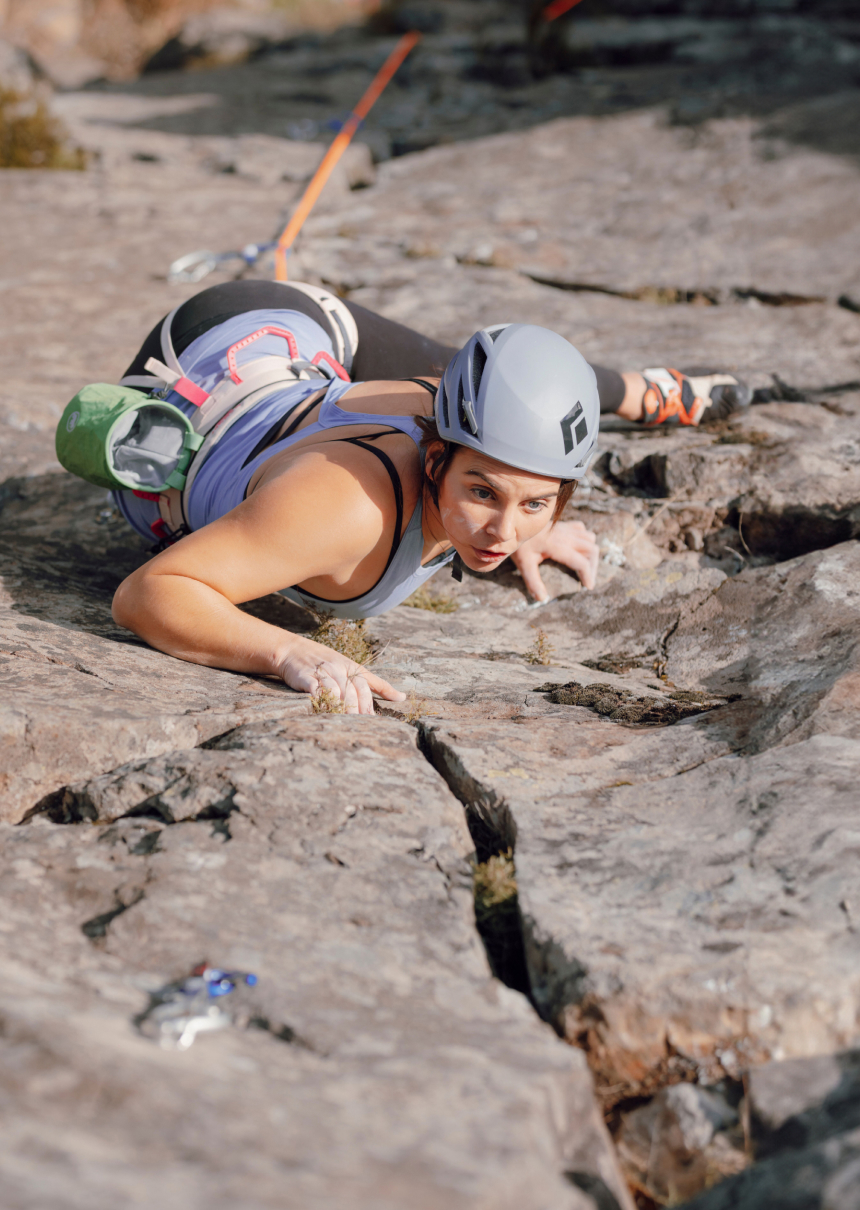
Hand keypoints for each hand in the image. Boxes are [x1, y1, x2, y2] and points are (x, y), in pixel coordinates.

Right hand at [276, 634, 404, 714]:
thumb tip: (402, 697)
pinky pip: (315, 689)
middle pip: (351, 690)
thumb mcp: (354, 668)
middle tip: (360, 725)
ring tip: (345, 721)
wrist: (294, 650)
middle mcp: (338, 669)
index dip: (369, 703)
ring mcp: (322, 672)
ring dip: (341, 706)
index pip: (365, 686)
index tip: (374, 719)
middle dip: (357, 708)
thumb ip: (377, 684)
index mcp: (352, 667)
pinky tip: (324, 711)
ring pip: (335, 690)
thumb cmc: (328, 662)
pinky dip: (321, 700)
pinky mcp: (305, 677)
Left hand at [511, 520, 598, 600]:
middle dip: (593, 566)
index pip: (581, 562)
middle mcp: (565, 536)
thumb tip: (542, 599)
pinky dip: (585, 539)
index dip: (588, 575)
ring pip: (590, 538)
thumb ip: (533, 582)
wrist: (514, 523)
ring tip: (585, 566)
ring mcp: (565, 528)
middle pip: (591, 550)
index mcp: (557, 546)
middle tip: (587, 579)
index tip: (588, 587)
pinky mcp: (563, 524)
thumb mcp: (524, 564)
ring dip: (591, 552)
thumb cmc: (520, 545)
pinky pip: (582, 529)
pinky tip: (578, 548)